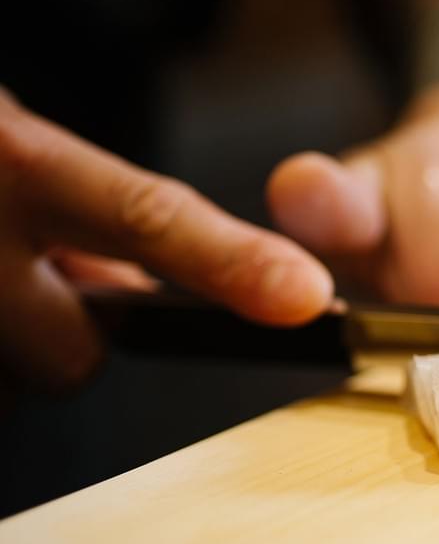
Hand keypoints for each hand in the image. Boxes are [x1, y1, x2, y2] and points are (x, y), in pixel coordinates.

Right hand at [0, 89, 332, 390]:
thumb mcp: (20, 156)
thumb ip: (98, 217)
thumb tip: (149, 297)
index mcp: (11, 162)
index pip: (142, 216)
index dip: (229, 262)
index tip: (304, 298)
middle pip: (74, 359)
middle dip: (71, 336)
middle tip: (38, 285)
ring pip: (16, 386)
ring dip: (12, 350)